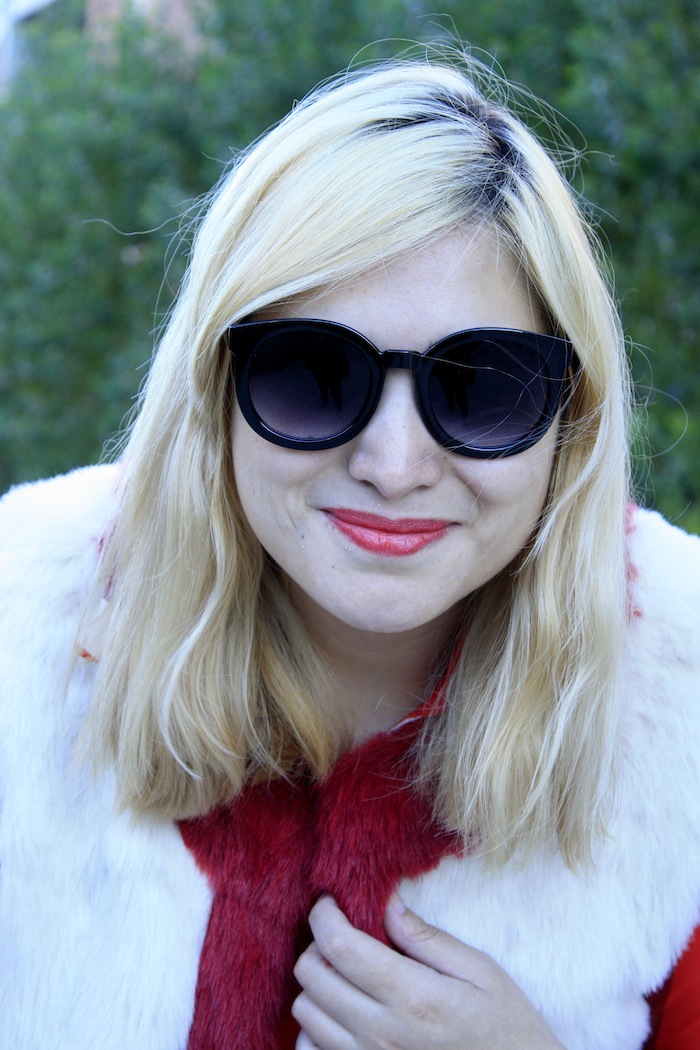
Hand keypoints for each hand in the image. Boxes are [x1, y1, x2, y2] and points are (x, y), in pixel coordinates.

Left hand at [293, 895, 564, 1049]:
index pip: (339, 946)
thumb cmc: (504, 1027)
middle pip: (311, 976)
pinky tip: (343, 1015)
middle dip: (317, 944)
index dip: (324, 915)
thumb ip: (427, 938)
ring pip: (305, 1013)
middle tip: (342, 934)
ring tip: (345, 974)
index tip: (330, 902)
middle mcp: (381, 1033)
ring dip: (316, 985)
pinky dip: (316, 1028)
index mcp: (412, 996)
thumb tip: (386, 903)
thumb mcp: (480, 971)